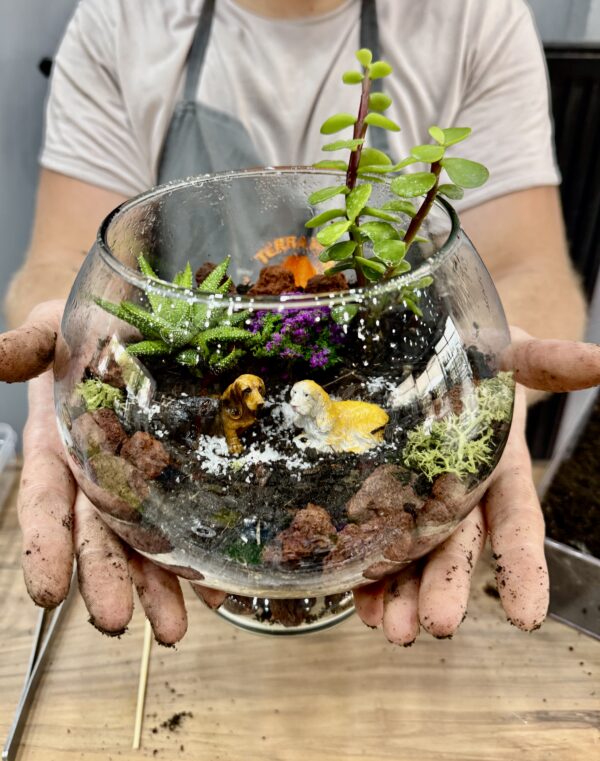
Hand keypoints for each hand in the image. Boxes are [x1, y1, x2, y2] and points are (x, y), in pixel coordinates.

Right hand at [0, 301, 189, 644]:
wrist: (129, 326)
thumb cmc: (82, 331)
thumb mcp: (50, 332)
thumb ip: (24, 349)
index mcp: (57, 451)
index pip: (46, 507)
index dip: (46, 547)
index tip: (47, 593)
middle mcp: (93, 478)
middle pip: (97, 537)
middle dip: (107, 580)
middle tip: (119, 624)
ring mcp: (136, 484)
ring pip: (143, 544)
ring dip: (157, 586)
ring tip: (174, 630)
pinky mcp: (174, 480)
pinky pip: (187, 523)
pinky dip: (200, 559)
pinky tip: (216, 590)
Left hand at [353, 329, 599, 644]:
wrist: (430, 354)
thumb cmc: (478, 356)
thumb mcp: (513, 354)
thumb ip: (550, 363)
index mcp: (500, 470)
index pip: (518, 526)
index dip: (523, 570)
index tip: (527, 617)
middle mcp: (463, 495)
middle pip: (457, 549)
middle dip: (447, 588)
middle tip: (435, 626)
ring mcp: (420, 501)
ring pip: (413, 556)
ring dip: (402, 595)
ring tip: (389, 631)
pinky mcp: (382, 498)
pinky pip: (373, 541)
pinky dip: (367, 575)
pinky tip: (357, 604)